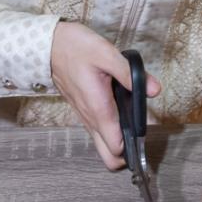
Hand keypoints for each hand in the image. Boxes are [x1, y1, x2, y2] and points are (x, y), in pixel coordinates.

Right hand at [49, 21, 161, 170]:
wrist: (48, 45)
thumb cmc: (75, 48)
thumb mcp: (106, 54)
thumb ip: (130, 74)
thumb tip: (153, 89)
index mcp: (98, 108)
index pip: (116, 147)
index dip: (133, 148)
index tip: (147, 139)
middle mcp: (90, 117)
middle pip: (108, 157)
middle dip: (126, 156)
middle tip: (142, 140)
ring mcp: (85, 116)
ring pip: (103, 145)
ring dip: (120, 144)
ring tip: (137, 127)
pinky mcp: (83, 110)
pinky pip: (98, 131)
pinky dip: (111, 132)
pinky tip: (123, 115)